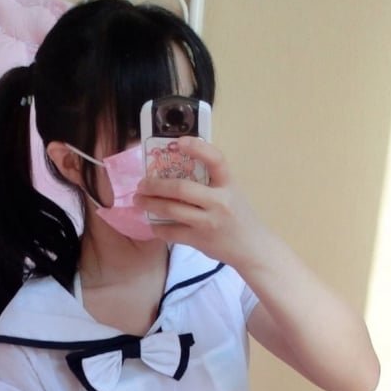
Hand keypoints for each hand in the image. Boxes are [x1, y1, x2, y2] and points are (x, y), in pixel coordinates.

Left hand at [134, 137, 261, 268]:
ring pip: (172, 210)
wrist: (252, 248)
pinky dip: (158, 228)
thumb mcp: (232, 192)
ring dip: (151, 204)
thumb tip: (177, 168)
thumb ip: (212, 181)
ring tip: (139, 201)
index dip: (198, 148)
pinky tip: (153, 224)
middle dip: (155, 185)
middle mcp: (219, 202)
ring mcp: (208, 222)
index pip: (216, 159)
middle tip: (141, 184)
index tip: (178, 142)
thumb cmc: (239, 216)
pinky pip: (172, 232)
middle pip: (181, 189)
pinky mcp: (200, 240)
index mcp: (229, 184)